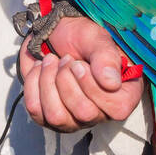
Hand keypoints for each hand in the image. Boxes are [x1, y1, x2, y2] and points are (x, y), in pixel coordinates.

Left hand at [18, 14, 144, 132]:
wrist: (54, 34)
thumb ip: (106, 58)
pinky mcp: (48, 118)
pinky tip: (40, 69)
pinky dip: (33, 83)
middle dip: (67, 80)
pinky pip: (35, 110)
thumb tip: (111, 83)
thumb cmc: (81, 38)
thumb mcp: (97, 39)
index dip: (93, 85)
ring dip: (48, 82)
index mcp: (122, 95)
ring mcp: (73, 120)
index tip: (79, 64)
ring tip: (51, 61)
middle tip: (65, 59)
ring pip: (56, 116)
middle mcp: (100, 113)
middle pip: (84, 113)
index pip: (116, 108)